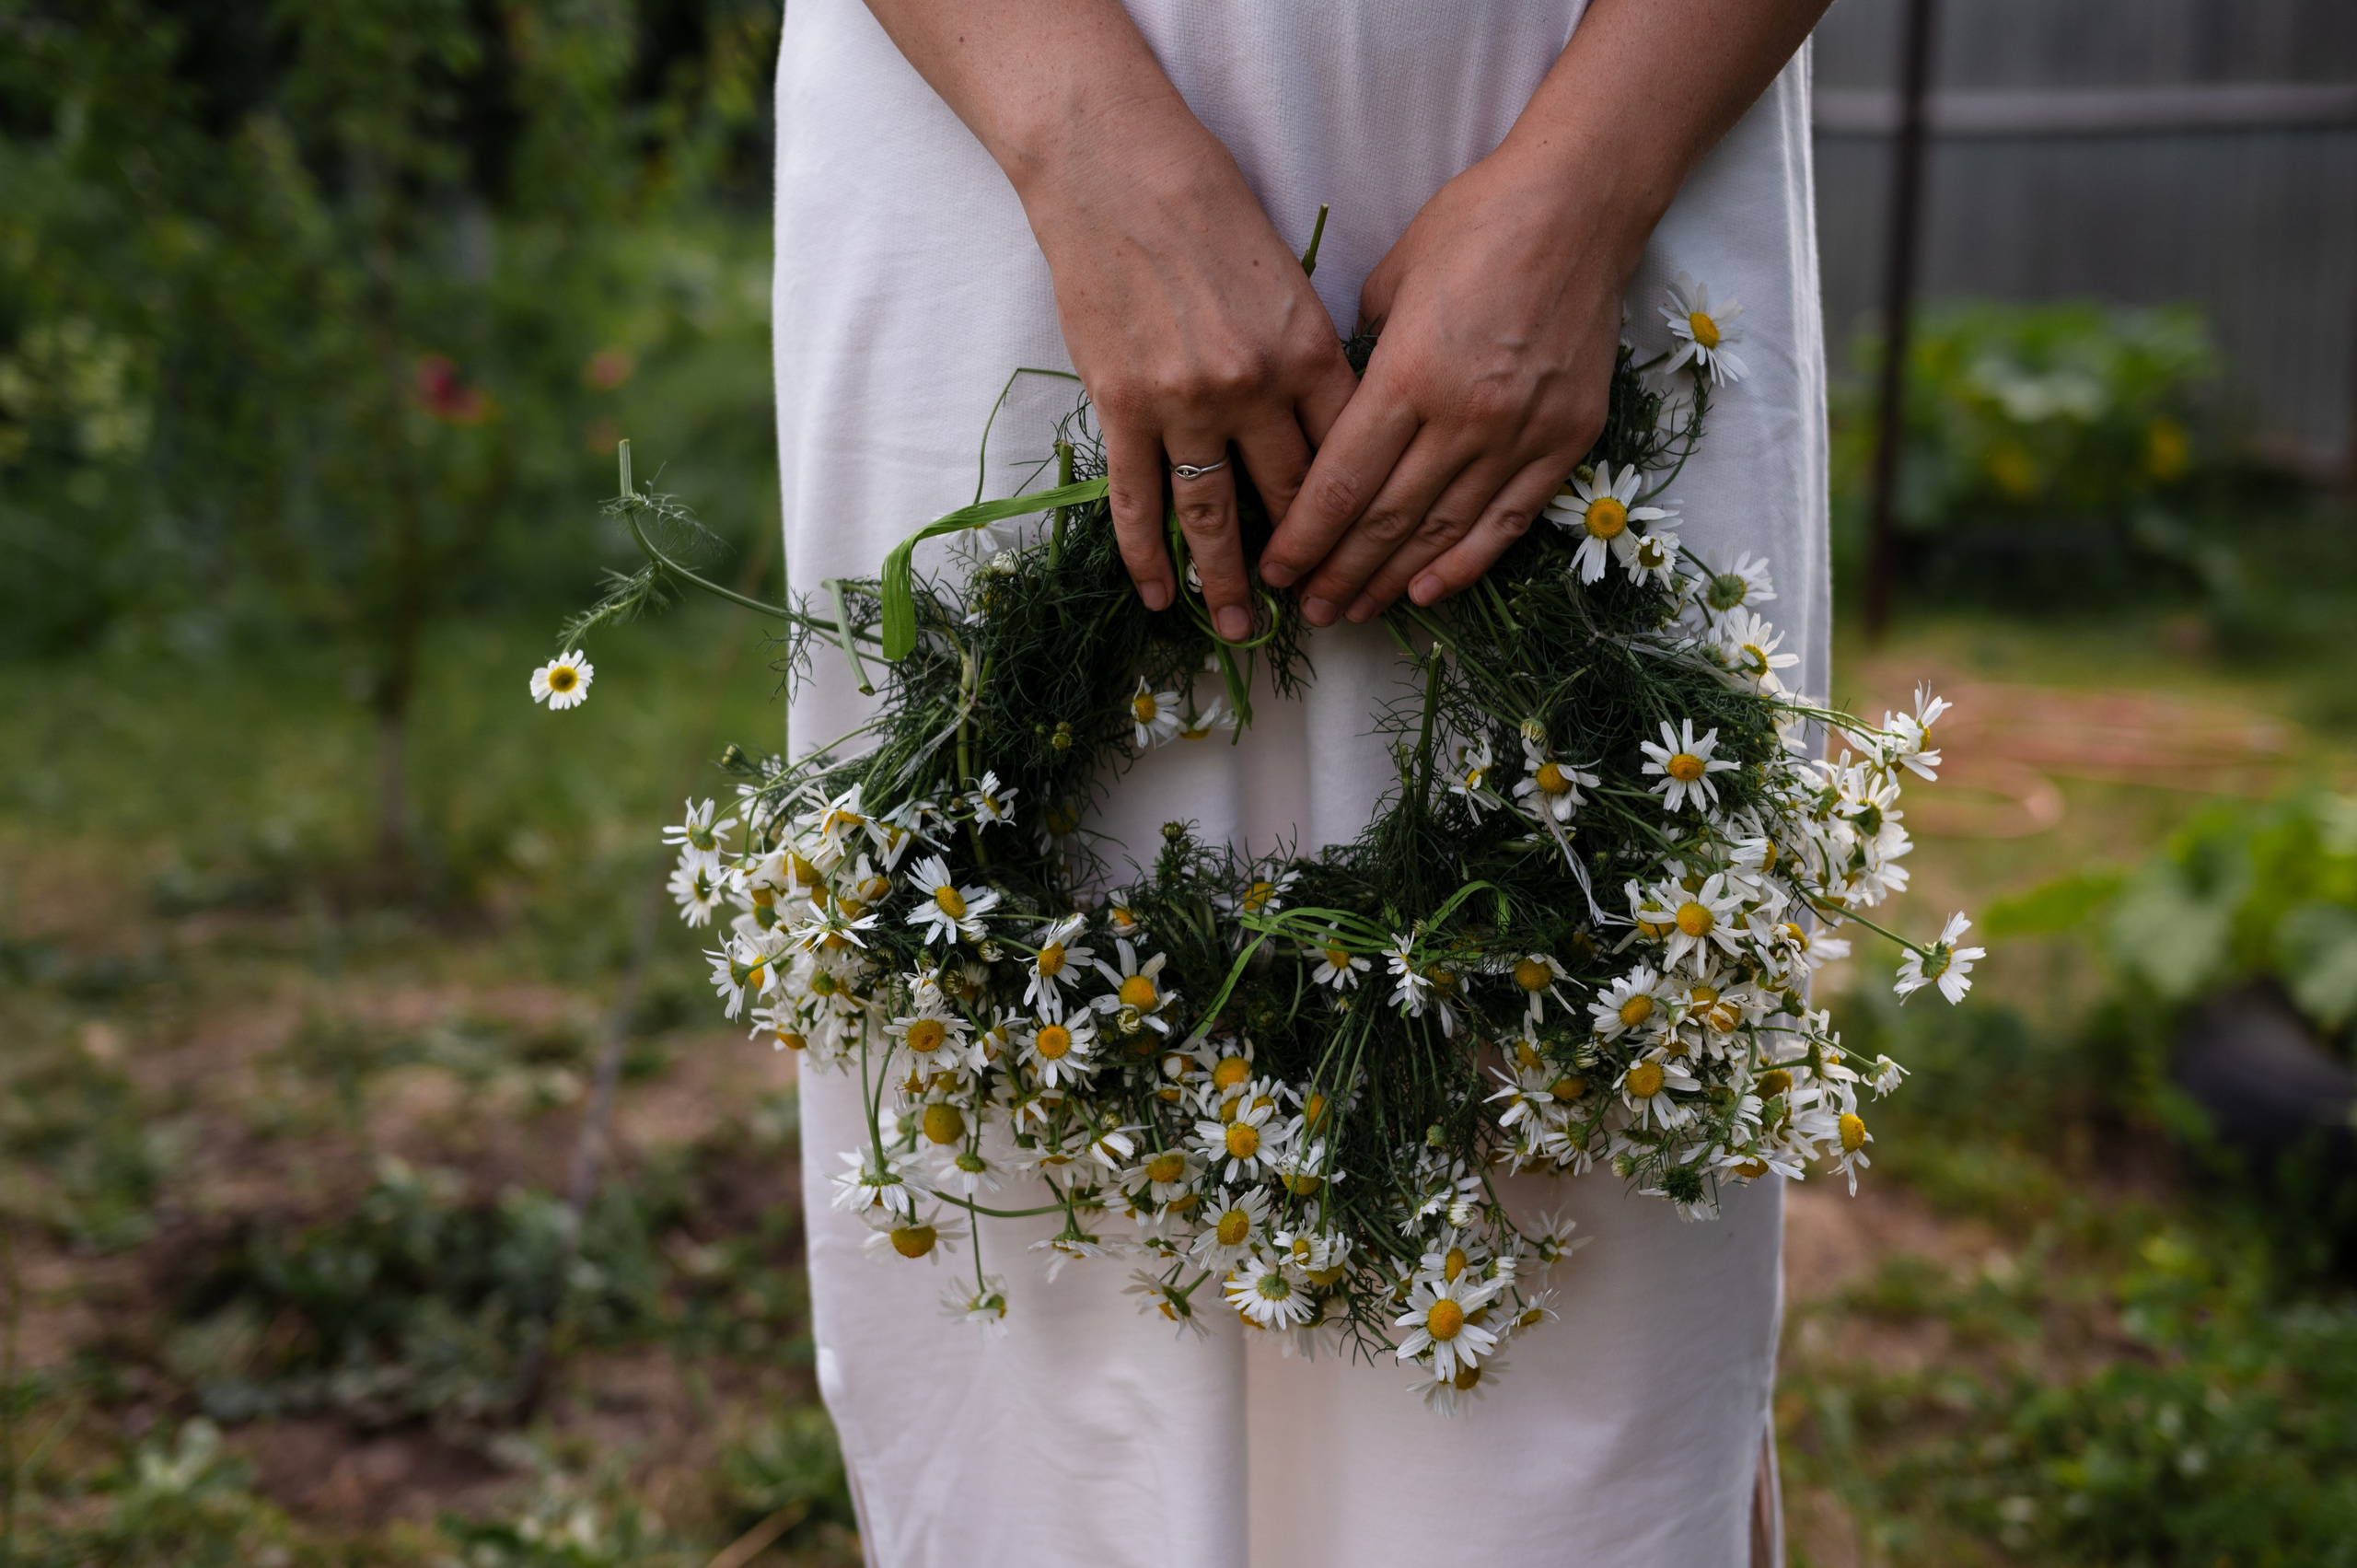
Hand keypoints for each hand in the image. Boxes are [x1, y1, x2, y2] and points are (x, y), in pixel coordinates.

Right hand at [1012, 107, 1356, 639]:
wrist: (1114, 168)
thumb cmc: (1206, 203)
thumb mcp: (1285, 273)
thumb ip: (1304, 349)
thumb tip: (1322, 417)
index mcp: (1307, 349)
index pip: (1345, 451)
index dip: (1358, 511)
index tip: (1365, 553)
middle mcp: (1253, 386)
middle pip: (1290, 495)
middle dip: (1305, 558)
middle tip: (1316, 607)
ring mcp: (1183, 402)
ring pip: (1214, 514)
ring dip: (1229, 579)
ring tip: (1241, 628)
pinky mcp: (1122, 404)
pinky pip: (1138, 498)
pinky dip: (1148, 554)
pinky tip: (1162, 595)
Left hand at [1258, 148, 1643, 625]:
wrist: (1581, 205)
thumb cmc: (1475, 224)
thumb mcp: (1391, 279)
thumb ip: (1360, 356)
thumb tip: (1337, 409)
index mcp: (1408, 374)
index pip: (1340, 483)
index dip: (1303, 538)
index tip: (1275, 569)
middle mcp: (1464, 416)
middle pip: (1386, 519)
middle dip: (1338, 572)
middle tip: (1307, 609)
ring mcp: (1520, 433)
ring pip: (1443, 531)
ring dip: (1392, 579)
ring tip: (1355, 612)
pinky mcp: (1566, 439)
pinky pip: (1508, 520)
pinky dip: (1467, 563)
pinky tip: (1428, 592)